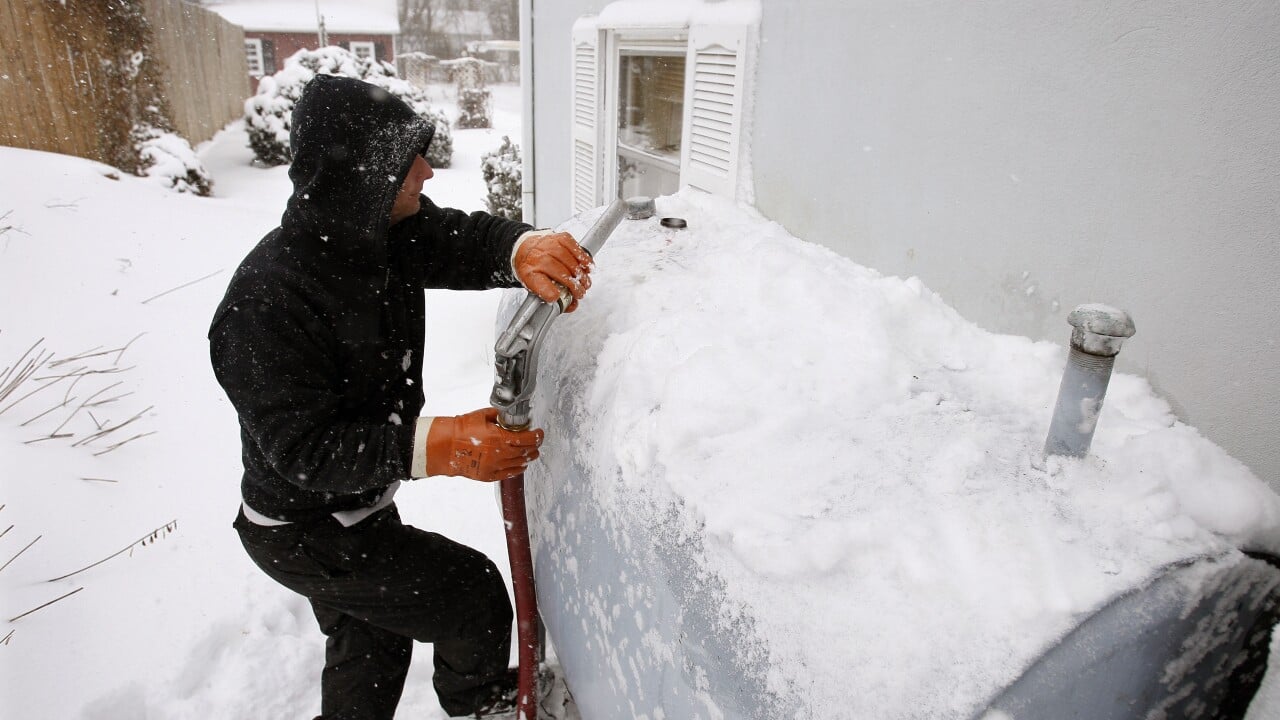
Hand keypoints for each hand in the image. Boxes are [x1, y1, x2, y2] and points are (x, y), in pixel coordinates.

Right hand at [426, 408, 542, 481]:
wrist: (446, 446)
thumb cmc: (462, 429)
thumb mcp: (483, 415)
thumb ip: (499, 415)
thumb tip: (510, 414)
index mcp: (500, 438)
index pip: (526, 439)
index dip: (536, 437)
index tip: (540, 433)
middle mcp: (500, 454)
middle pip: (525, 452)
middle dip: (534, 447)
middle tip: (536, 442)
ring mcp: (494, 466)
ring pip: (519, 464)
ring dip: (527, 458)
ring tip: (531, 453)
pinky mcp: (488, 476)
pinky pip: (509, 474)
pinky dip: (517, 469)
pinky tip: (521, 465)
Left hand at [513, 231, 592, 311]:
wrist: (526, 248)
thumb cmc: (533, 269)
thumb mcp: (535, 286)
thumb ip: (554, 297)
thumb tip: (572, 305)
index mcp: (529, 272)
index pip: (539, 284)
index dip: (550, 293)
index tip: (557, 298)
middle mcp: (539, 257)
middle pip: (561, 274)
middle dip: (575, 286)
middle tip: (580, 293)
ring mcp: (550, 246)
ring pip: (571, 262)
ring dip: (582, 275)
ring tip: (585, 283)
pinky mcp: (561, 238)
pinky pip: (576, 249)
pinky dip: (584, 260)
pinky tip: (587, 268)